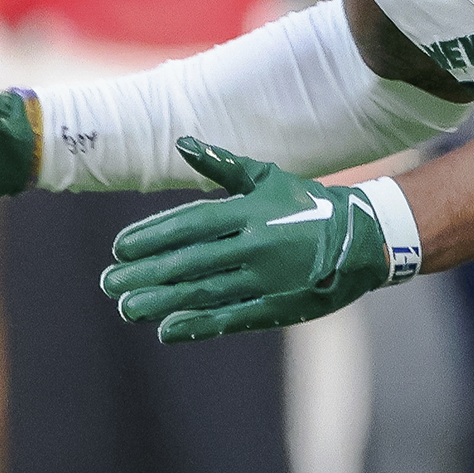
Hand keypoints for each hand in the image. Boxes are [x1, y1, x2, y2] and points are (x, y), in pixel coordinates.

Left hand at [99, 138, 402, 342]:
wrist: (365, 239)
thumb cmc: (307, 205)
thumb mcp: (267, 178)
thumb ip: (222, 165)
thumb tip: (181, 142)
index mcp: (250, 211)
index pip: (190, 224)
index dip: (152, 236)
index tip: (118, 248)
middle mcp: (256, 245)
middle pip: (190, 261)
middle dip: (145, 273)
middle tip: (108, 282)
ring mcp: (268, 279)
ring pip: (205, 292)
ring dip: (162, 302)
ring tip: (126, 308)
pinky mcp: (280, 307)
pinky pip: (233, 318)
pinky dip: (199, 326)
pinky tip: (167, 331)